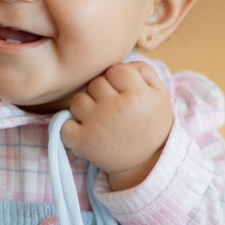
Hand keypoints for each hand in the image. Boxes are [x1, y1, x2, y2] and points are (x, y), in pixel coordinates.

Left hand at [61, 61, 172, 188]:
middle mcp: (116, 108)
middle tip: (113, 107)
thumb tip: (120, 61)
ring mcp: (97, 125)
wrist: (147, 162)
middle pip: (95, 83)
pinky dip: (71, 127)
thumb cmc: (151, 124)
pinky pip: (64, 124)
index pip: (115, 69)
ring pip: (78, 100)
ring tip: (100, 118)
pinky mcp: (83, 141)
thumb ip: (143, 70)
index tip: (124, 91)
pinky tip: (85, 130)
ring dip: (86, 107)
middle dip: (102, 92)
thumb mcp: (159, 94)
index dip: (118, 79)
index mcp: (137, 94)